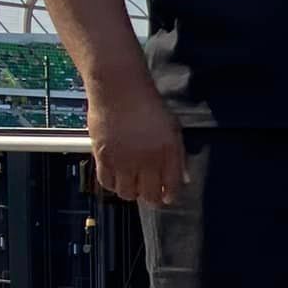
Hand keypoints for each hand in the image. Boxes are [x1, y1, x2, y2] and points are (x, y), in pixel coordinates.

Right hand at [86, 83, 189, 203]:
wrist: (119, 89)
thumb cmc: (147, 104)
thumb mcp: (173, 127)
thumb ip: (178, 155)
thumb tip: (183, 179)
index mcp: (168, 152)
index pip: (172, 187)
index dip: (169, 195)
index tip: (166, 195)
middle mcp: (147, 160)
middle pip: (149, 196)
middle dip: (151, 198)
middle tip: (149, 192)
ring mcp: (124, 161)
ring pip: (127, 194)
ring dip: (131, 192)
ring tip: (132, 182)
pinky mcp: (103, 157)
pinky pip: (107, 183)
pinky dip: (112, 184)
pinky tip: (116, 176)